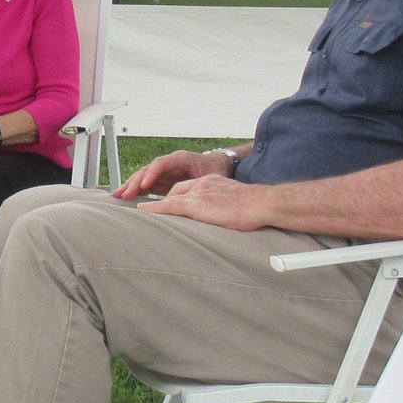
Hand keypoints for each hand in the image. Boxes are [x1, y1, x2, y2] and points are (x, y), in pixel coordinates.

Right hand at [115, 149, 231, 199]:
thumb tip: (190, 195)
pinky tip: (125, 196)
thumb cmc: (215, 170)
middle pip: (148, 169)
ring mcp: (164, 170)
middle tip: (124, 194)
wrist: (219, 166)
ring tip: (117, 195)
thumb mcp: (210, 177)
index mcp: (180, 158)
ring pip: (144, 176)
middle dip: (135, 181)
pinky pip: (146, 183)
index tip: (144, 186)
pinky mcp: (162, 179)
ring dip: (131, 185)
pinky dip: (136, 189)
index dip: (151, 174)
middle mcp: (169, 163)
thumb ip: (198, 184)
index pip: (161, 163)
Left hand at [142, 170, 272, 230]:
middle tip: (150, 210)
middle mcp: (202, 184)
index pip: (187, 187)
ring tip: (140, 212)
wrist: (262, 204)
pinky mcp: (196, 204)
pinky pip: (170, 205)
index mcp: (211, 182)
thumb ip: (223, 208)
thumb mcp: (235, 204)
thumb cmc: (255, 208)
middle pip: (175, 190)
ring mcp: (198, 193)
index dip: (175, 196)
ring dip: (154, 205)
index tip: (167, 204)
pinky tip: (144, 210)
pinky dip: (155, 208)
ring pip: (170, 198)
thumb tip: (222, 220)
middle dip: (162, 199)